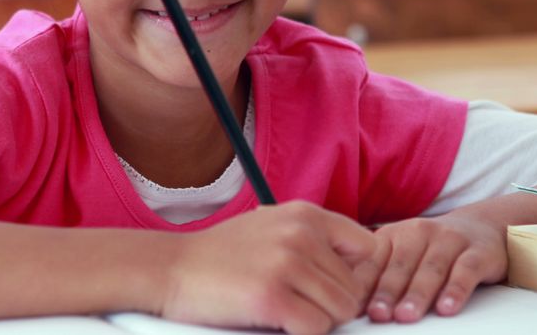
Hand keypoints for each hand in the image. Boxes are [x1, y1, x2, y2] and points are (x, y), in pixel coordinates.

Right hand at [160, 201, 378, 334]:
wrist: (170, 268)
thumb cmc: (219, 255)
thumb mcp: (270, 227)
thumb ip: (312, 239)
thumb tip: (357, 268)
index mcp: (304, 214)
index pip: (366, 248)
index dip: (353, 274)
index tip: (330, 286)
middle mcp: (300, 234)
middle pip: (354, 288)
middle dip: (330, 305)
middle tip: (296, 304)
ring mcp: (287, 264)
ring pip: (341, 311)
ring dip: (317, 320)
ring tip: (285, 311)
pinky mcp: (272, 297)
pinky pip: (316, 329)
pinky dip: (300, 333)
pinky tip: (275, 321)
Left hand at [366, 213, 506, 322]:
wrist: (483, 226)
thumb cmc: (432, 249)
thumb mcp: (402, 254)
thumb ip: (379, 274)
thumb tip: (351, 304)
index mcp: (394, 234)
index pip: (374, 260)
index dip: (363, 284)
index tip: (353, 307)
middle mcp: (419, 232)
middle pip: (401, 266)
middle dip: (387, 292)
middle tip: (378, 314)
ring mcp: (449, 239)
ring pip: (431, 269)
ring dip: (418, 294)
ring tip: (406, 315)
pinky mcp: (478, 251)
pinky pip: (466, 271)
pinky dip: (456, 290)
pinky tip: (447, 307)